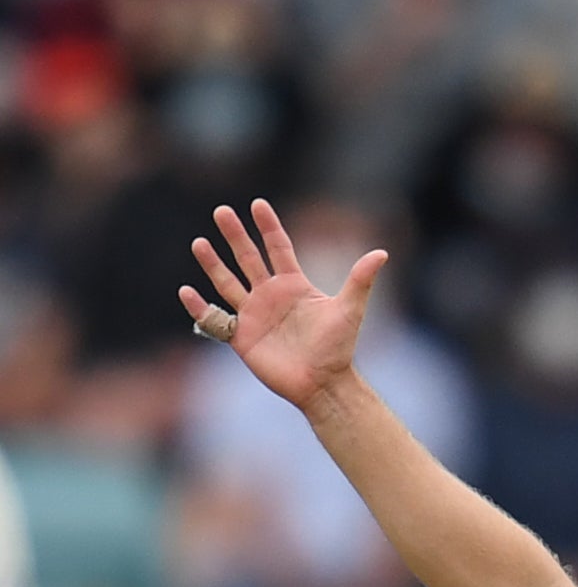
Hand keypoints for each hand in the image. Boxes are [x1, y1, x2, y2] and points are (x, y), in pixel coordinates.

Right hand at [178, 199, 388, 414]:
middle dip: (236, 235)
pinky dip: (200, 307)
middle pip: (248, 258)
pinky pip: (216, 319)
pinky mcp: (242, 336)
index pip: (278, 248)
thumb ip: (360, 280)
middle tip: (222, 211)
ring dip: (213, 264)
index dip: (268, 226)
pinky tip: (187, 291)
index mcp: (294, 285)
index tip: (258, 204)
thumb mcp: (350, 310)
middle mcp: (271, 296)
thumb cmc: (338, 348)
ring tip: (199, 243)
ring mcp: (254, 315)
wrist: (323, 383)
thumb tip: (381, 253)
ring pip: (228, 283)